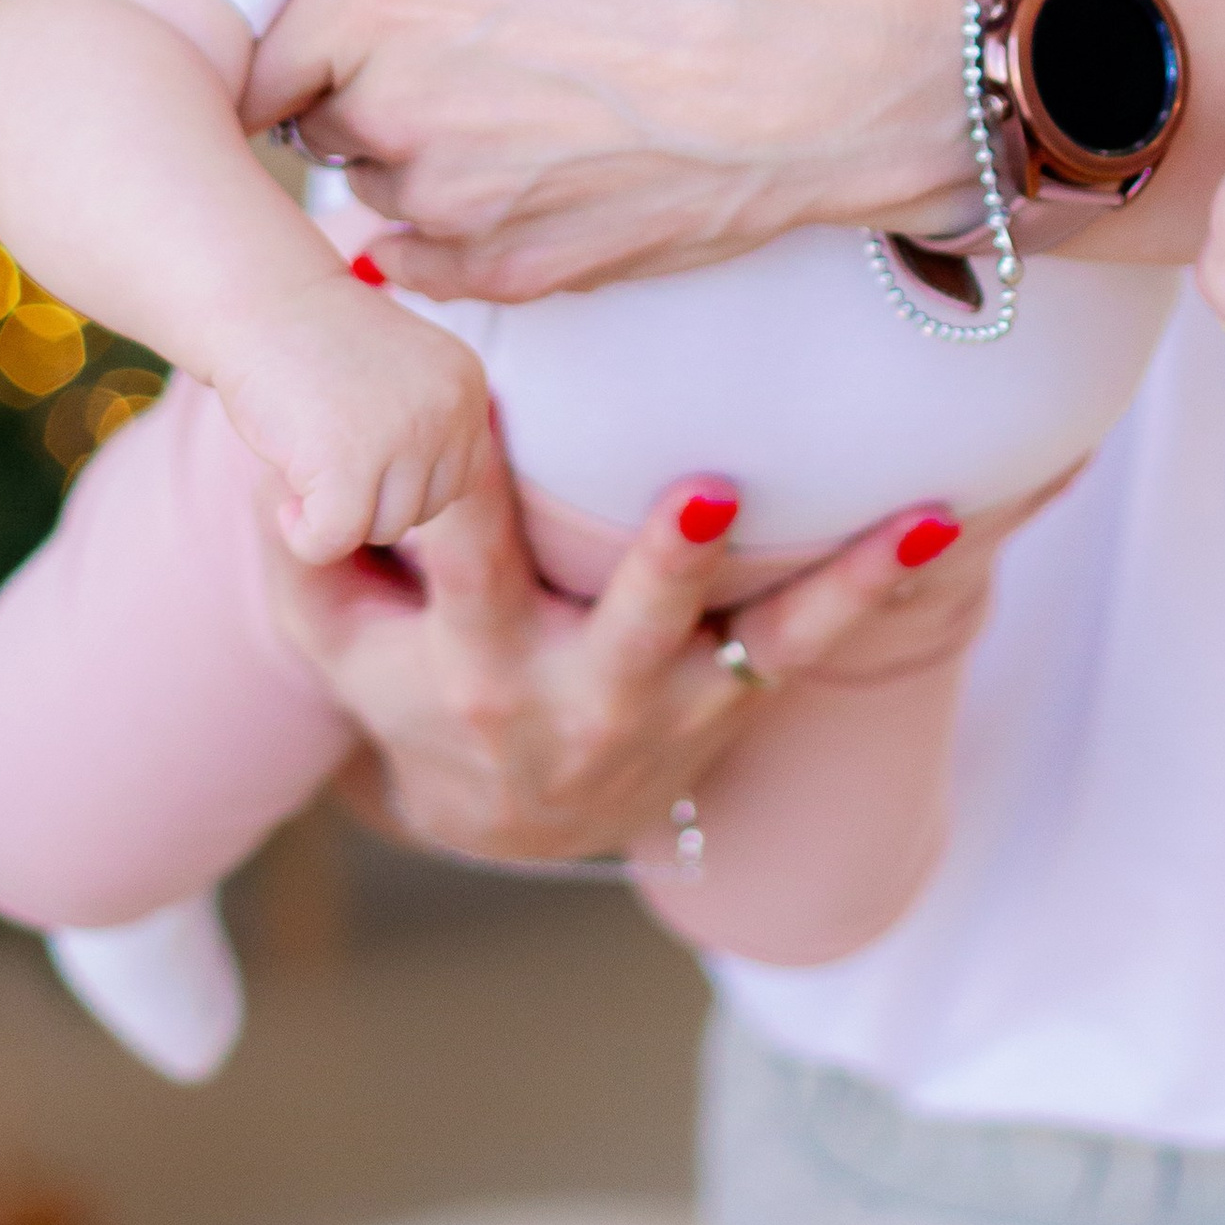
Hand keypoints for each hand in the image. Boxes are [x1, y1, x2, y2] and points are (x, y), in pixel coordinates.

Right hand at [213, 263, 496, 560]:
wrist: (260, 302)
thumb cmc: (317, 345)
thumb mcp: (402, 379)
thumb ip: (428, 432)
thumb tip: (422, 513)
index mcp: (466, 384)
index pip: (459, 479)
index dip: (403, 480)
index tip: (359, 448)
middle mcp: (448, 407)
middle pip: (426, 508)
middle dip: (372, 495)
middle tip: (325, 447)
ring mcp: (403, 433)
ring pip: (386, 528)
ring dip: (340, 512)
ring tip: (306, 460)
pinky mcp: (348, 462)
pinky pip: (335, 540)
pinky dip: (308, 538)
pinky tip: (288, 506)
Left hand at [247, 0, 975, 300]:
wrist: (842, 63)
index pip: (266, 48)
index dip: (306, 34)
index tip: (357, 23)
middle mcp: (393, 105)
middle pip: (315, 119)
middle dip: (362, 88)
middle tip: (462, 49)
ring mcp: (454, 203)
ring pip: (378, 190)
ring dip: (415, 158)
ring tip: (517, 103)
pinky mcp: (517, 273)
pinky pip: (426, 265)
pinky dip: (455, 230)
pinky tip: (530, 174)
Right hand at [256, 458, 1058, 863]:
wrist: (501, 820)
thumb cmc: (405, 678)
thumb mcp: (329, 625)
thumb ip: (300, 526)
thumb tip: (281, 416)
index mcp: (466, 661)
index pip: (463, 562)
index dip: (464, 491)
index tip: (477, 404)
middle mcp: (573, 698)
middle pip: (622, 628)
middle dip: (664, 568)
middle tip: (707, 494)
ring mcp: (665, 710)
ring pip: (757, 644)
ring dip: (834, 584)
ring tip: (903, 519)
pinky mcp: (731, 705)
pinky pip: (812, 644)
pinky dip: (879, 583)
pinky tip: (943, 520)